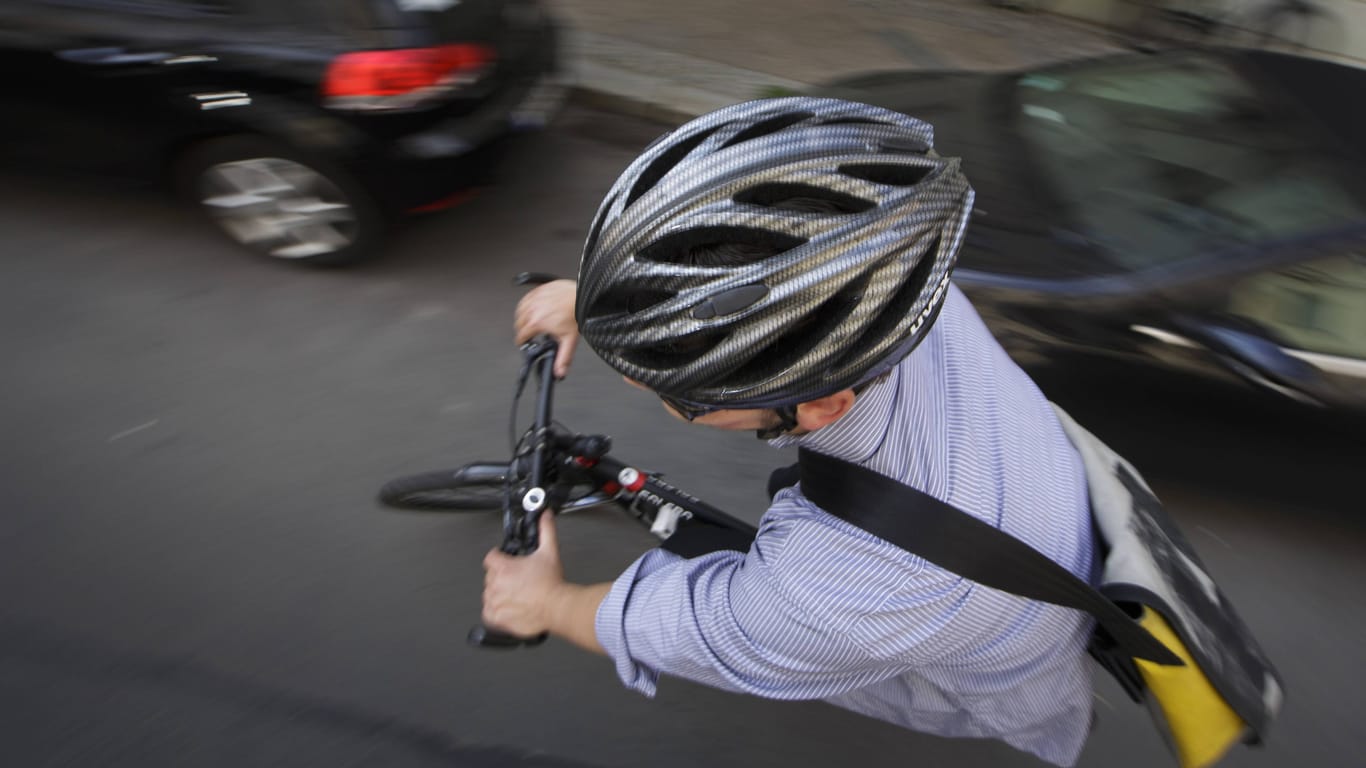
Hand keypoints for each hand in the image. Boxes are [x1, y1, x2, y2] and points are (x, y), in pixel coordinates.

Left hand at [482, 512, 565, 636]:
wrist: (556, 607)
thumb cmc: (551, 584)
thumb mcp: (549, 552)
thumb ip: (546, 530)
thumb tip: (545, 516)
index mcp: (504, 567)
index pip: (490, 558)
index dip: (498, 557)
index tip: (504, 560)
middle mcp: (496, 584)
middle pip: (490, 577)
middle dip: (500, 577)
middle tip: (516, 580)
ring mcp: (495, 602)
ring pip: (488, 595)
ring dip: (498, 594)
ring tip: (514, 595)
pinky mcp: (497, 617)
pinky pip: (488, 614)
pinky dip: (495, 612)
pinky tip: (508, 608)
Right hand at [514, 279, 578, 377]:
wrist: (583, 297)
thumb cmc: (576, 313)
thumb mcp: (569, 340)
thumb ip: (563, 359)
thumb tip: (559, 372)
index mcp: (537, 322)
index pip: (521, 335)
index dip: (522, 342)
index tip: (524, 343)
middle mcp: (533, 309)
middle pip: (519, 323)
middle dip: (522, 330)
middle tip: (528, 334)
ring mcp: (535, 298)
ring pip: (520, 309)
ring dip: (522, 316)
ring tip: (528, 321)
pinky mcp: (539, 289)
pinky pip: (526, 298)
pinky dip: (526, 304)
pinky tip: (531, 307)